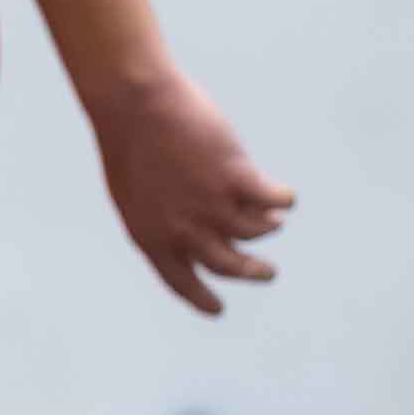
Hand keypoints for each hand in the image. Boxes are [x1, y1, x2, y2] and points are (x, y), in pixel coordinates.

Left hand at [89, 67, 293, 314]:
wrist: (133, 104)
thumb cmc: (128, 140)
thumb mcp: (134, 191)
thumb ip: (164, 216)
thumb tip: (202, 229)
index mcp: (151, 236)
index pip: (180, 282)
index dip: (201, 299)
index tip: (218, 310)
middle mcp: (184, 230)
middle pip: (229, 267)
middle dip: (253, 273)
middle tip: (267, 273)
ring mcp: (213, 206)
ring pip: (258, 231)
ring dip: (268, 226)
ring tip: (273, 217)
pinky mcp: (237, 178)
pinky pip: (275, 201)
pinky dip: (284, 201)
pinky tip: (286, 197)